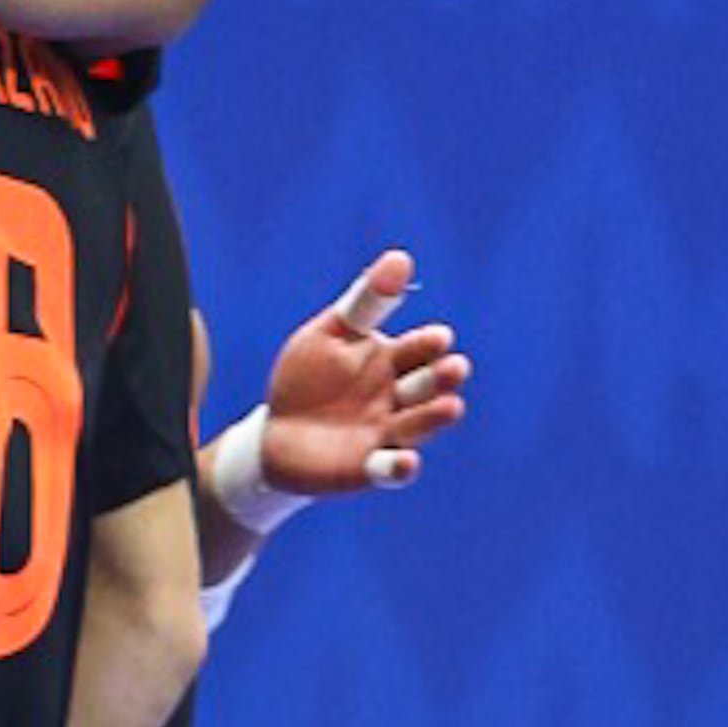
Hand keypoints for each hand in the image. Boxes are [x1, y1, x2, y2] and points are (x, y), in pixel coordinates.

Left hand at [256, 251, 469, 494]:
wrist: (274, 432)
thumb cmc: (306, 376)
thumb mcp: (330, 334)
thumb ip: (365, 303)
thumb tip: (400, 258)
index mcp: (394, 360)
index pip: (421, 348)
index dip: (430, 344)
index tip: (436, 338)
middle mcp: (399, 397)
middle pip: (430, 385)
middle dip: (443, 378)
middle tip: (453, 369)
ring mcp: (387, 433)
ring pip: (419, 425)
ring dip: (433, 417)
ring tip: (449, 407)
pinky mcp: (368, 467)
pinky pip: (390, 469)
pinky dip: (400, 467)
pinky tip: (405, 461)